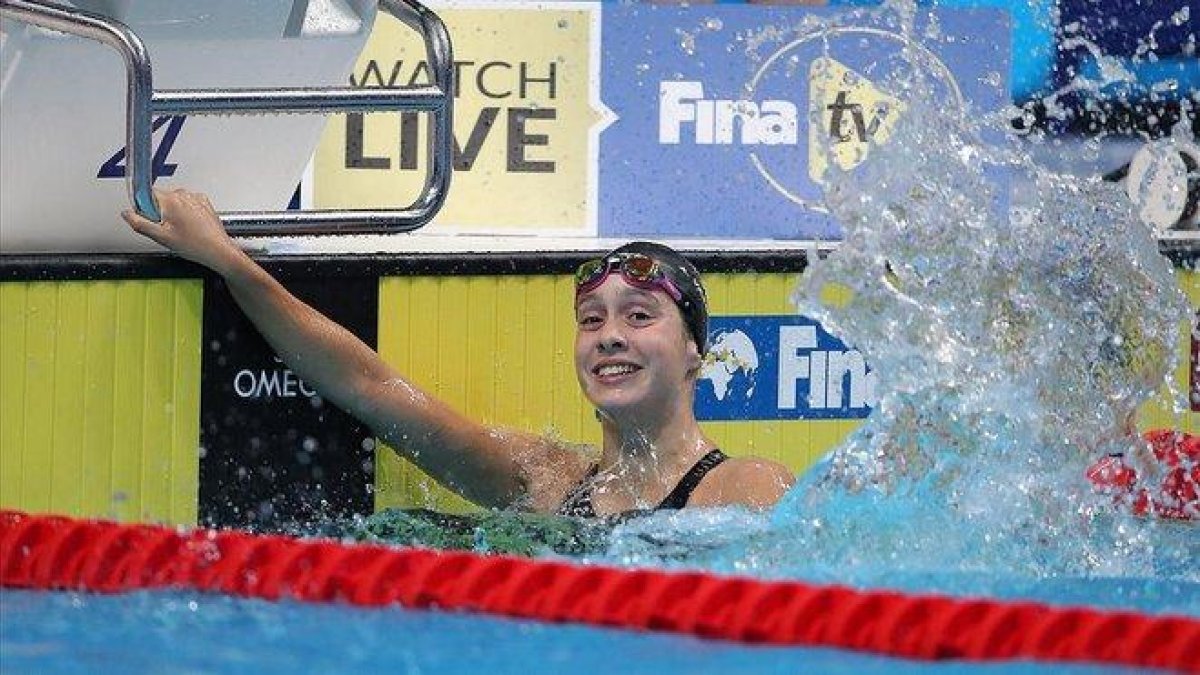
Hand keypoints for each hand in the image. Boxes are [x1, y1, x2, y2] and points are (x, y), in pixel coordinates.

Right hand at [122, 188, 244, 273]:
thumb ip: (139, 223)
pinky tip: (190, 228)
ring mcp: (195, 198)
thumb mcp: (161, 237)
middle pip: (161, 198)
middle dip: (159, 212)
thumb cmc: (195, 245)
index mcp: (171, 200)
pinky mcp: (204, 203)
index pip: (147, 193)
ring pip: (175, 202)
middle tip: (167, 229)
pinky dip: (186, 214)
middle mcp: (184, 194)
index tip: (150, 219)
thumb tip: (127, 214)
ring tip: (181, 231)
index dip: (145, 207)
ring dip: (173, 213)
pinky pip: (188, 205)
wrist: (218, 250)